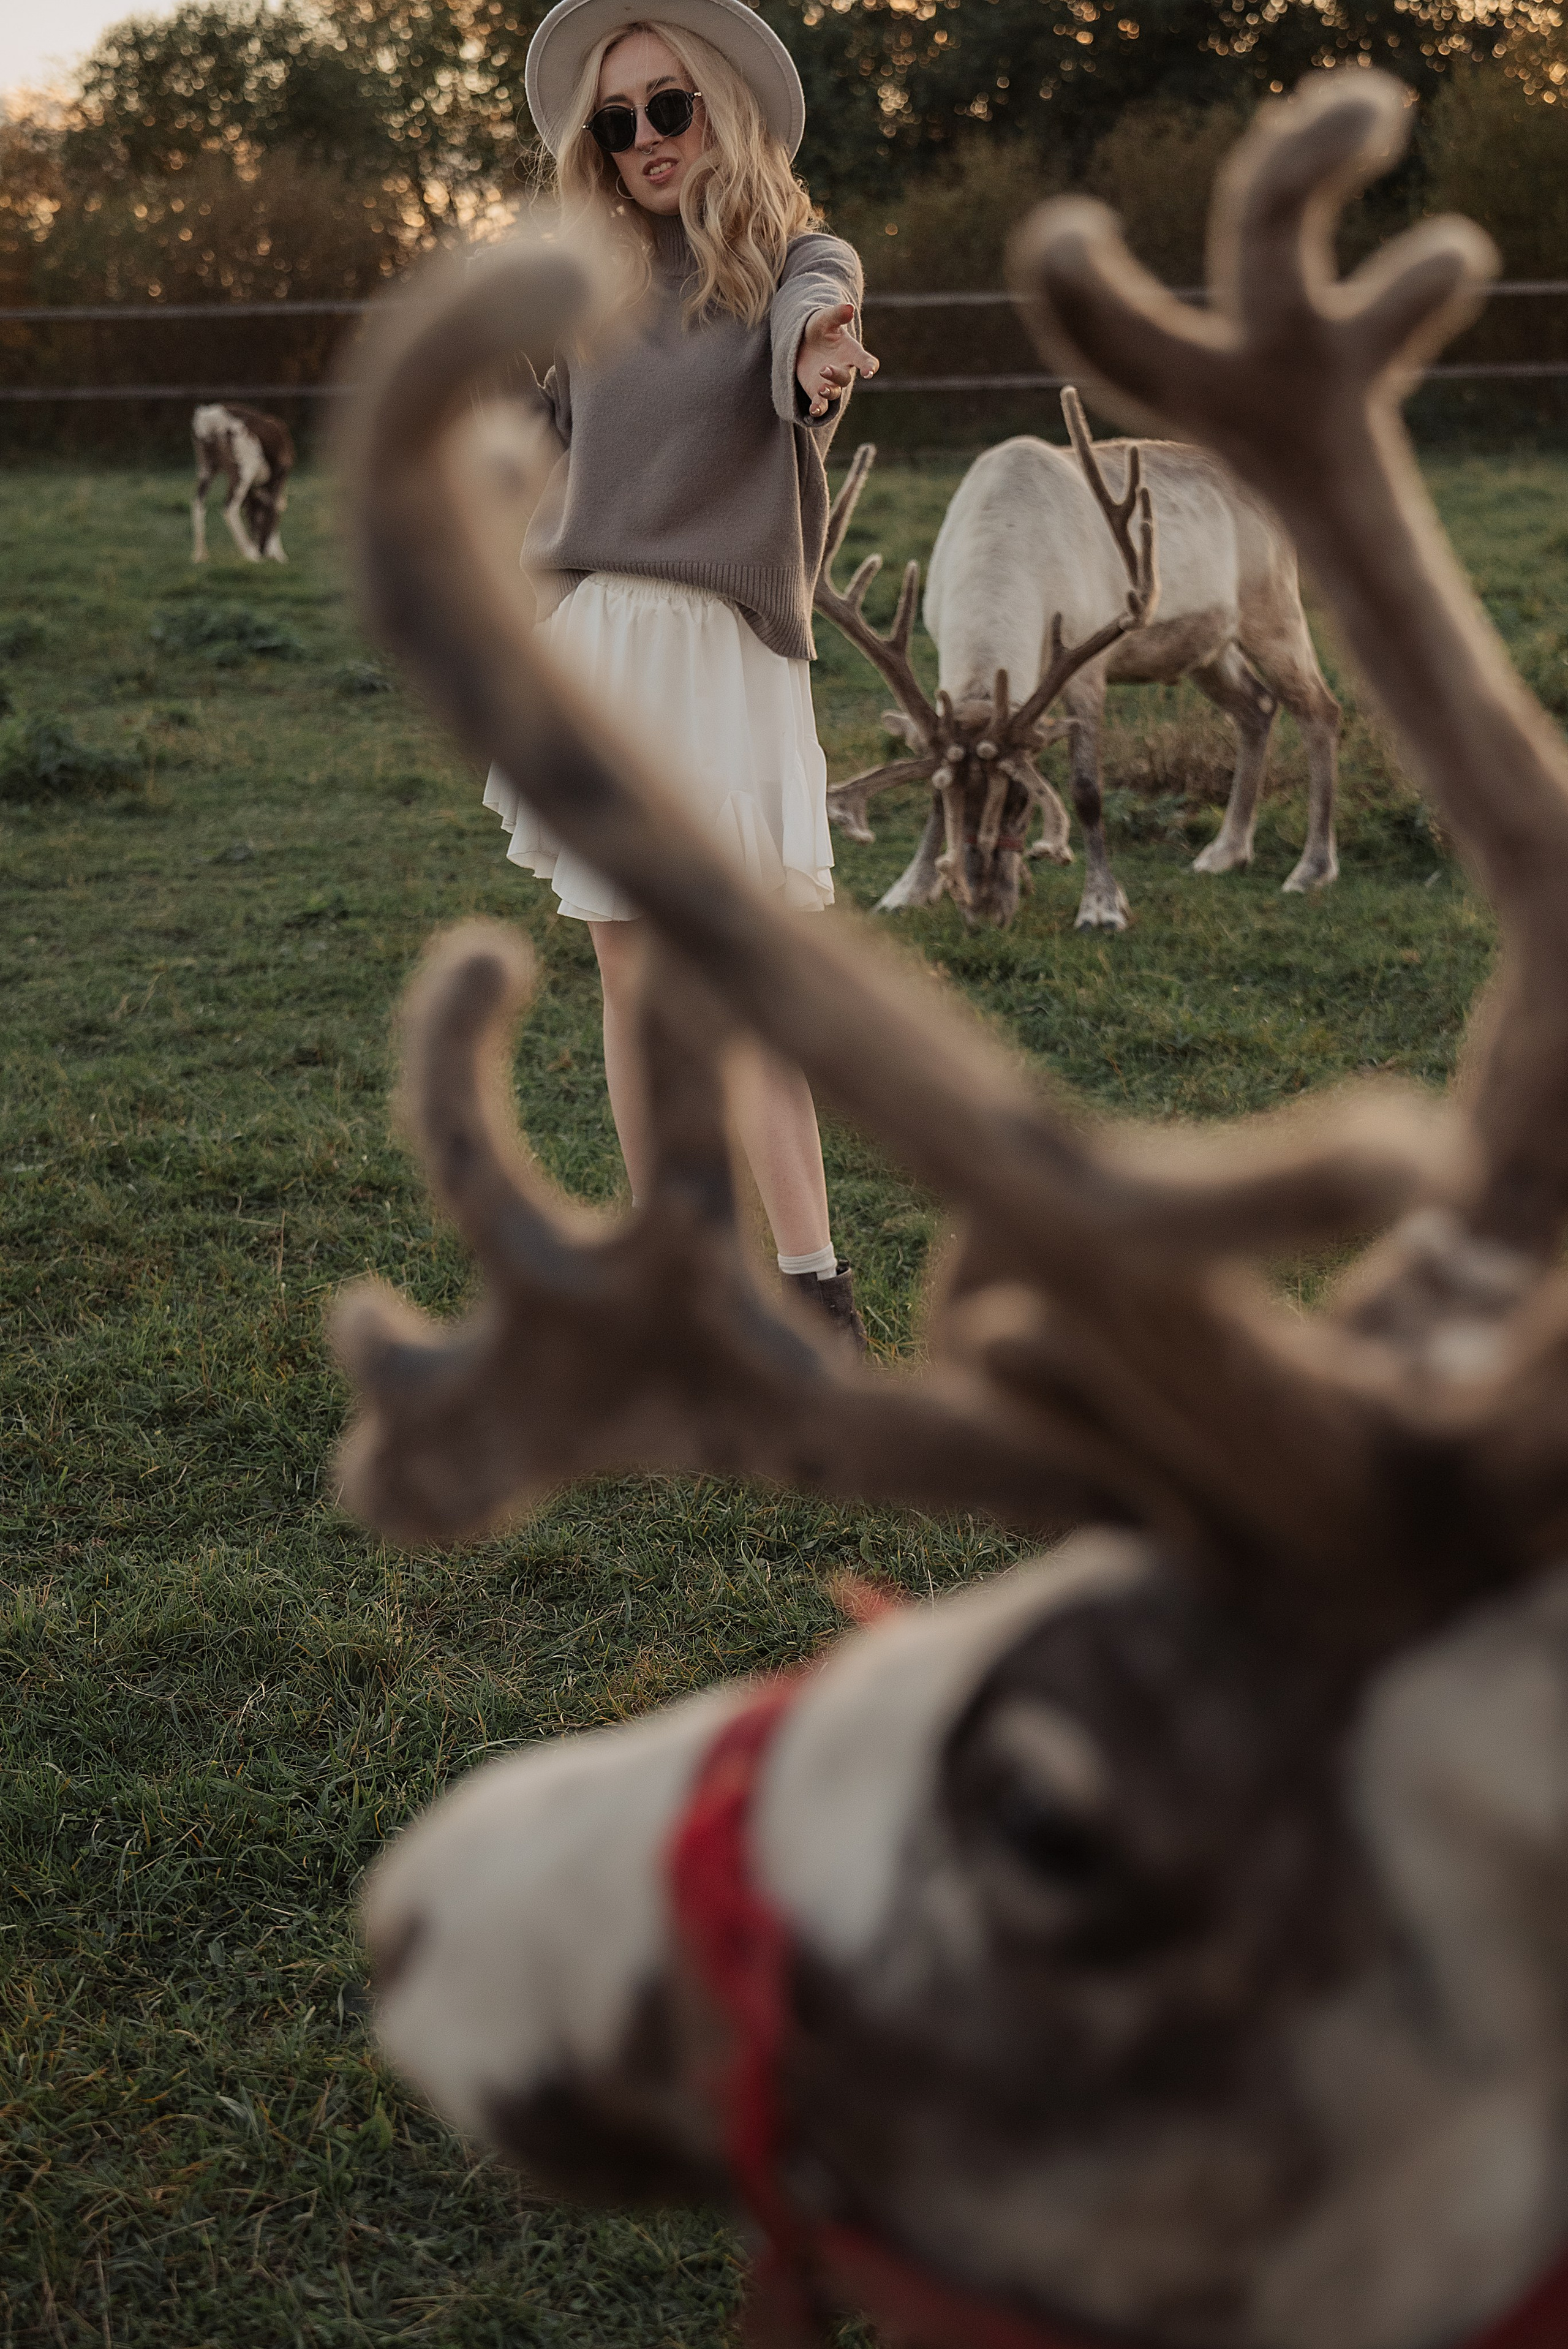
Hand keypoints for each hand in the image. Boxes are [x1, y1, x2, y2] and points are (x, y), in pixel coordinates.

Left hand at [796, 302, 878, 418]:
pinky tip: (813, 411)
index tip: (869, 371)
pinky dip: (818, 409)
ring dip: (829, 392)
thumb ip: (837, 314)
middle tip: (824, 369)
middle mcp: (843, 369)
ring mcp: (831, 382)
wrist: (802, 341)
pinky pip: (820, 404)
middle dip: (836, 375)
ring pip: (834, 392)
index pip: (865, 360)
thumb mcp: (825, 318)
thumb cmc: (819, 328)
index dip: (869, 366)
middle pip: (845, 378)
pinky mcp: (817, 392)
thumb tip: (850, 307)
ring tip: (821, 388)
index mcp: (850, 352)